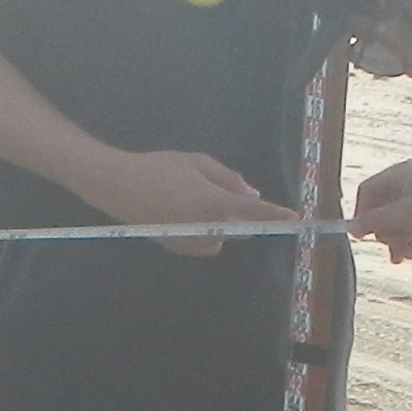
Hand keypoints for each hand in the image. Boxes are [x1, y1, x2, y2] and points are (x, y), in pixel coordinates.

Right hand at [90, 147, 287, 258]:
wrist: (116, 186)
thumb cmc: (158, 168)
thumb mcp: (197, 163)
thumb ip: (227, 179)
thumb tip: (251, 195)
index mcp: (210, 202)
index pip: (252, 212)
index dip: (274, 215)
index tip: (295, 218)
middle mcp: (203, 227)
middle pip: (238, 229)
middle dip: (240, 216)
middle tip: (224, 194)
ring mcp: (189, 241)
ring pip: (222, 238)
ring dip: (222, 225)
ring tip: (199, 202)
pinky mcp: (176, 247)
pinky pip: (204, 243)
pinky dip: (205, 231)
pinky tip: (185, 213)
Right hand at [353, 159, 411, 262]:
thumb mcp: (401, 216)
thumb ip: (373, 221)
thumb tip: (351, 228)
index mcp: (401, 172)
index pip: (368, 190)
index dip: (362, 212)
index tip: (360, 233)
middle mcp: (408, 182)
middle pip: (379, 208)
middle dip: (382, 230)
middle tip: (388, 244)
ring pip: (392, 222)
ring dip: (394, 240)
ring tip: (402, 255)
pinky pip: (405, 229)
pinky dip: (405, 242)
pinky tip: (409, 254)